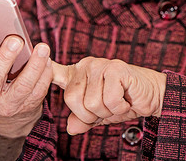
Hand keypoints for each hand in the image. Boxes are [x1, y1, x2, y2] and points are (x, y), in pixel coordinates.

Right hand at [0, 29, 52, 137]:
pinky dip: (45, 75)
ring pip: (22, 86)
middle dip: (5, 57)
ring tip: (42, 47)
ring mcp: (8, 106)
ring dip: (33, 65)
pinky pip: (38, 91)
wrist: (8, 111)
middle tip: (16, 39)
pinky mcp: (27, 107)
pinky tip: (48, 60)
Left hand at [51, 57, 165, 134]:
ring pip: (91, 103)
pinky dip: (120, 107)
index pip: (54, 71)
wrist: (152, 95)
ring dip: (108, 112)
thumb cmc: (123, 102)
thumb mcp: (99, 115)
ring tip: (118, 102)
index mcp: (78, 74)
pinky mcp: (115, 68)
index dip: (43, 69)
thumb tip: (69, 128)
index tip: (32, 56)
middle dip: (91, 115)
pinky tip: (127, 98)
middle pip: (72, 101)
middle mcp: (85, 67)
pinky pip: (109, 100)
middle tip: (107, 108)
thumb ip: (83, 119)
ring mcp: (100, 65)